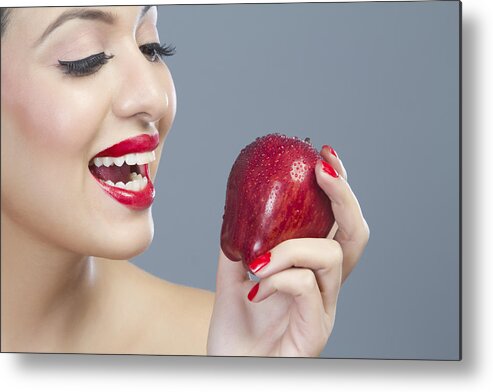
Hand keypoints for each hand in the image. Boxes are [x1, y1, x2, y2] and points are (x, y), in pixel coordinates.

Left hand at [207, 146, 368, 356]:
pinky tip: (254, 288)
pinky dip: (279, 277)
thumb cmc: (238, 330)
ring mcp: (325, 308)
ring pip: (329, 256)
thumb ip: (240, 245)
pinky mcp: (316, 330)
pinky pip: (307, 288)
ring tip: (257, 261)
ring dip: (290, 247)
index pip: (338, 224)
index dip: (339, 189)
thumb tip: (235, 208)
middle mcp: (326, 286)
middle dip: (344, 195)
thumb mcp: (233, 277)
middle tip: (323, 169)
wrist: (229, 367)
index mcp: (312, 271)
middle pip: (355, 234)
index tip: (324, 156)